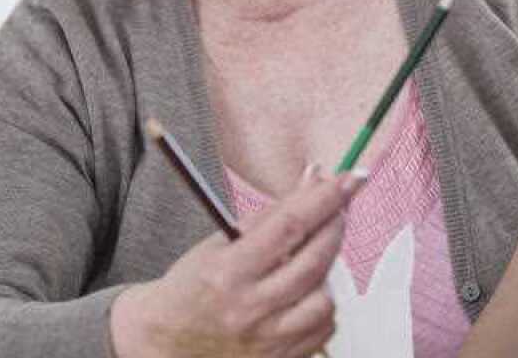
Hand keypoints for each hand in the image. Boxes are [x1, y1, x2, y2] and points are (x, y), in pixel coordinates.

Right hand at [110, 167, 365, 357]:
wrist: (167, 340)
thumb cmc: (194, 285)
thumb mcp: (221, 242)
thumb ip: (271, 215)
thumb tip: (315, 179)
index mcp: (229, 272)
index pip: (290, 225)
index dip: (326, 198)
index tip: (350, 178)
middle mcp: (249, 308)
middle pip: (315, 260)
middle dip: (335, 225)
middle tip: (339, 207)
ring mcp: (267, 338)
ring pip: (326, 297)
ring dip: (328, 270)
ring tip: (310, 258)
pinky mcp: (280, 357)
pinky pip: (324, 326)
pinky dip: (323, 303)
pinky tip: (307, 291)